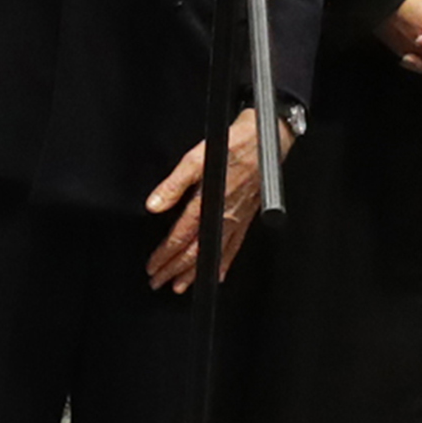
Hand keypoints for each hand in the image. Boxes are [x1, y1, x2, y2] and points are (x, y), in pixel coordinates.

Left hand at [144, 108, 290, 293]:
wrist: (268, 137)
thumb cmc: (235, 143)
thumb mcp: (196, 158)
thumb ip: (174, 185)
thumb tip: (154, 205)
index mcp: (208, 202)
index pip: (181, 237)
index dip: (165, 255)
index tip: (153, 267)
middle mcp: (223, 215)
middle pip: (196, 251)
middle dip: (175, 270)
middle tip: (159, 283)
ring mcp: (238, 218)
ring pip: (214, 253)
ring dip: (196, 272)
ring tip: (181, 285)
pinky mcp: (248, 216)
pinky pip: (235, 246)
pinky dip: (224, 262)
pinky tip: (218, 272)